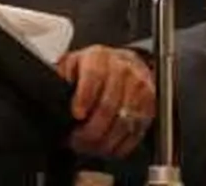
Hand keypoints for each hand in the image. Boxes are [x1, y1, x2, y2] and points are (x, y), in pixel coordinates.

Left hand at [57, 45, 154, 159]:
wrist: (124, 63)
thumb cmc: (95, 67)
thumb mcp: (73, 63)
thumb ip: (62, 74)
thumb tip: (55, 89)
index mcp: (99, 57)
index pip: (94, 75)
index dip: (84, 97)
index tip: (77, 114)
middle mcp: (122, 69)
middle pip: (108, 105)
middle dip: (90, 129)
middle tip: (77, 141)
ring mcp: (139, 87)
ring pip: (122, 122)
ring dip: (104, 141)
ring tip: (89, 147)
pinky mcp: (150, 104)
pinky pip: (136, 131)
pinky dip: (121, 145)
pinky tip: (107, 148)